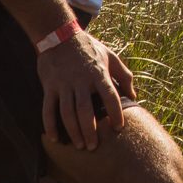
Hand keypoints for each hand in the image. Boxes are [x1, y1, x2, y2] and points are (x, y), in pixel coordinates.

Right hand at [38, 28, 132, 150]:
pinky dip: (50, 125)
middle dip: (90, 130)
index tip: (118, 128)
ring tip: (80, 146)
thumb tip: (134, 95)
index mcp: (99, 73)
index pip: (110, 96)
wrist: (60, 35)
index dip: (115, 113)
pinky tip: (54, 138)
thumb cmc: (89, 48)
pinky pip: (48, 108)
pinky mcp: (50, 86)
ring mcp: (64, 84)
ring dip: (73, 131)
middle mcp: (81, 80)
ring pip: (67, 112)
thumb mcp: (110, 56)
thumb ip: (124, 75)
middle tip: (94, 147)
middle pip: (85, 110)